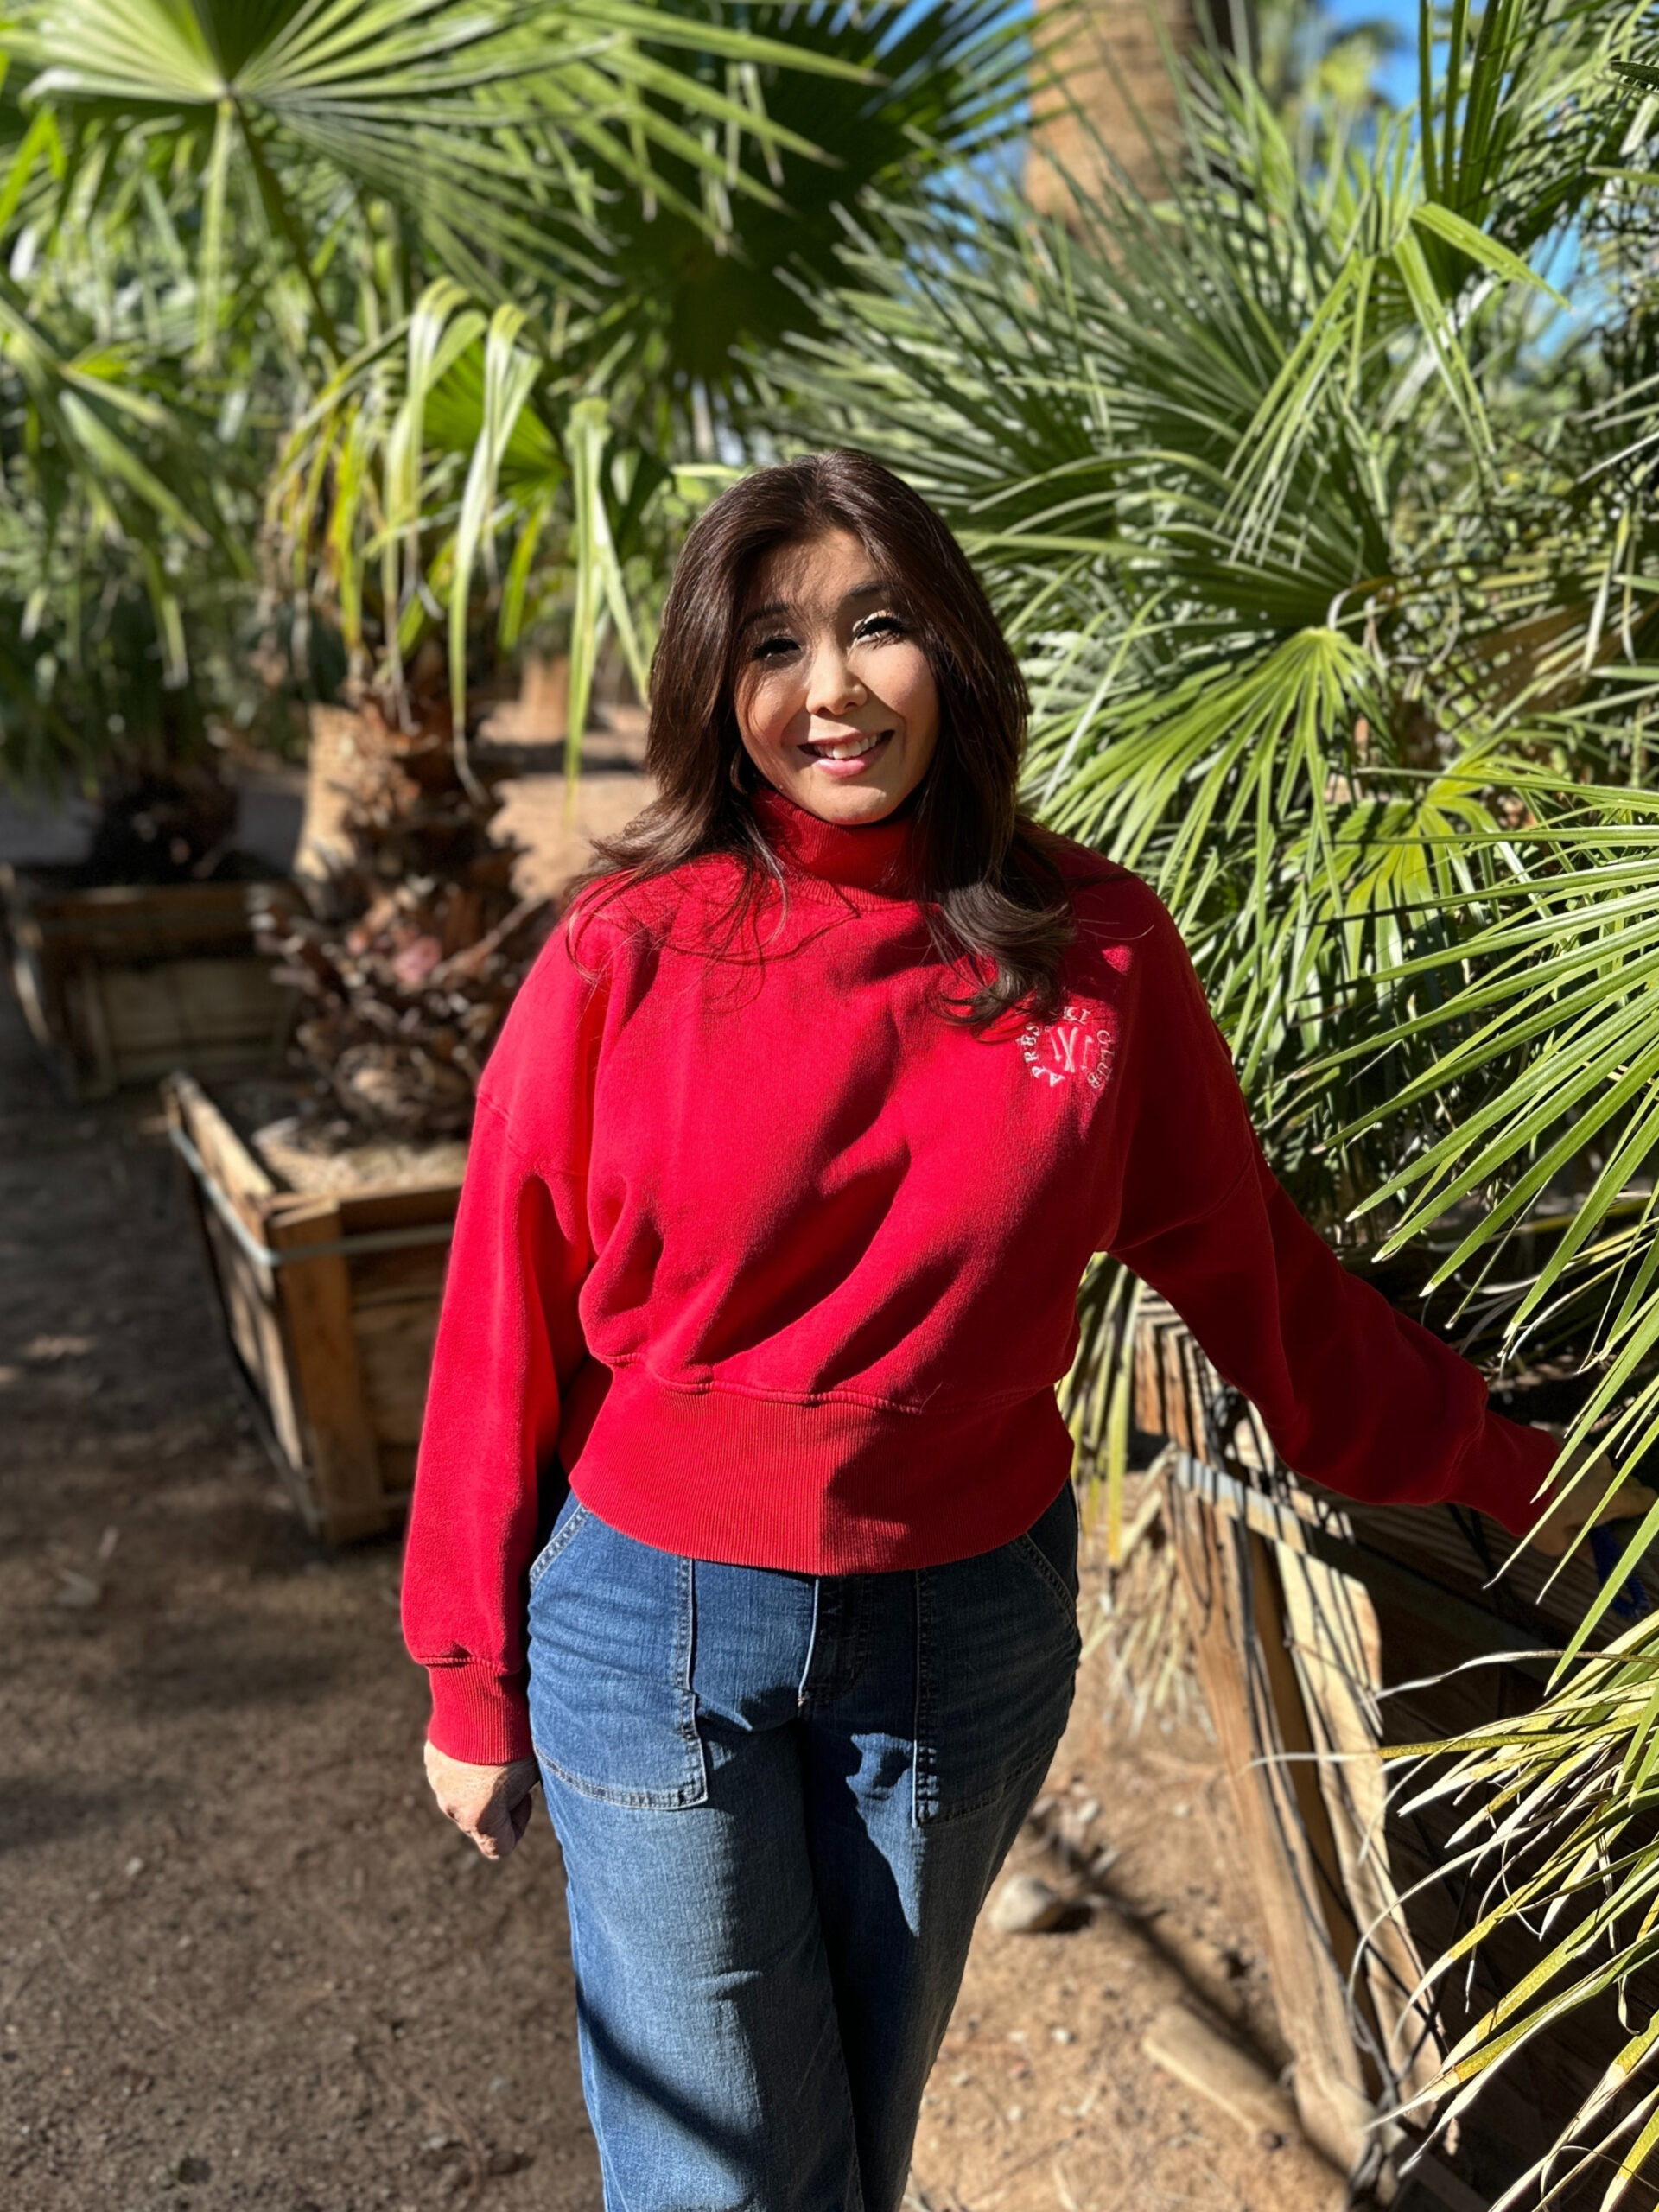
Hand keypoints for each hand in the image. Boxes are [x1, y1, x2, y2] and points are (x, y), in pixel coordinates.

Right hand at [423, 1740, 540, 1860]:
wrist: (481, 1697)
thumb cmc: (515, 1738)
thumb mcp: (534, 1771)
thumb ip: (525, 1794)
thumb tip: (526, 1792)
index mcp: (480, 1819)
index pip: (500, 1847)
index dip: (519, 1825)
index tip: (526, 1797)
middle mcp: (454, 1807)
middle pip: (479, 1821)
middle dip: (498, 1803)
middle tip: (514, 1771)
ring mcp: (438, 1783)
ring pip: (462, 1796)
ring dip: (478, 1783)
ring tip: (496, 1752)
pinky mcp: (431, 1759)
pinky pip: (450, 1772)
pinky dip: (464, 1763)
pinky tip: (479, 1739)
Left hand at [1527, 1448, 1658, 1558]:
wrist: (1505, 1470)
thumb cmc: (1534, 1512)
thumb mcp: (1556, 1542)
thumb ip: (1582, 1549)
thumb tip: (1596, 1557)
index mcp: (1612, 1497)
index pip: (1647, 1499)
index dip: (1640, 1509)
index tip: (1626, 1519)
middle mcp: (1607, 1472)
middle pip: (1626, 1483)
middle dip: (1616, 1497)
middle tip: (1594, 1511)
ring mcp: (1589, 1453)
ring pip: (1602, 1470)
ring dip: (1593, 1481)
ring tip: (1566, 1494)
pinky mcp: (1570, 1441)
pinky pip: (1583, 1457)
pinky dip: (1577, 1467)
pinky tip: (1554, 1477)